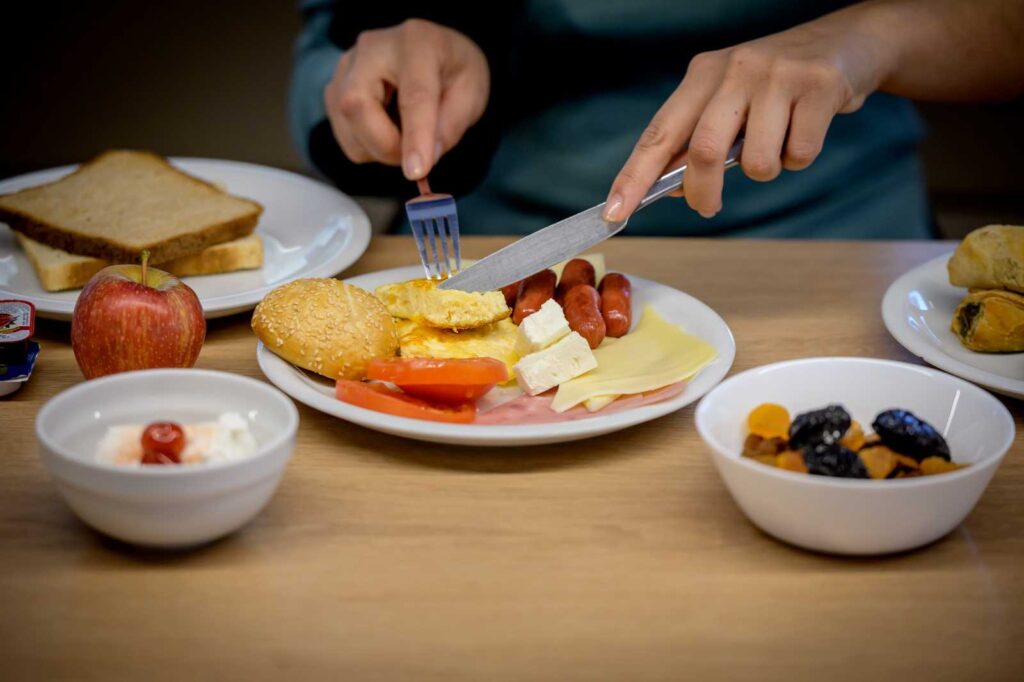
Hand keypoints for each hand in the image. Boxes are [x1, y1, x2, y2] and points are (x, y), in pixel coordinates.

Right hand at [324, 19, 489, 179]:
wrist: (431, 51)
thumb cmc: (452, 71)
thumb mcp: (472, 93)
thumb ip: (451, 125)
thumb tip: (426, 158)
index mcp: (417, 43)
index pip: (413, 95)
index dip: (415, 137)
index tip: (416, 172)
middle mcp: (373, 48)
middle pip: (358, 105)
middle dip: (386, 145)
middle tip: (415, 160)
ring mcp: (346, 67)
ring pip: (347, 125)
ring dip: (379, 150)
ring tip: (406, 136)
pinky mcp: (333, 89)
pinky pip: (344, 136)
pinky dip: (368, 147)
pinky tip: (387, 128)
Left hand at [604, 11, 893, 219]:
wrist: (848, 43)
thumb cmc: (778, 83)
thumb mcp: (731, 98)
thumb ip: (700, 137)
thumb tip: (674, 188)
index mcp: (703, 74)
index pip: (659, 133)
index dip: (634, 176)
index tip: (615, 212)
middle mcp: (734, 70)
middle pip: (702, 151)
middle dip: (702, 191)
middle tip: (708, 207)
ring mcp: (777, 77)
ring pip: (757, 162)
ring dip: (767, 171)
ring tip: (779, 144)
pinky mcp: (818, 87)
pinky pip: (798, 154)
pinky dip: (800, 158)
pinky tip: (807, 130)